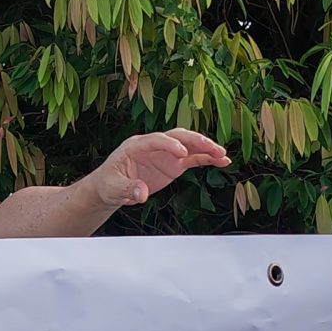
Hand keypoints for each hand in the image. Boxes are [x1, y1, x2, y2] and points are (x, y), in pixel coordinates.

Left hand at [88, 129, 230, 207]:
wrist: (111, 187)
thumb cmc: (109, 183)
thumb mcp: (114, 188)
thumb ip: (129, 189)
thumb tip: (142, 194)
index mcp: (136, 146)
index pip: (156, 140)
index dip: (169, 145)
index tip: (181, 153)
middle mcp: (154, 145)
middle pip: (177, 136)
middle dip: (194, 141)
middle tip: (210, 148)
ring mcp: (166, 153)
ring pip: (189, 145)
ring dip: (206, 148)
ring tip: (222, 155)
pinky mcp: (174, 164)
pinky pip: (194, 158)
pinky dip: (207, 159)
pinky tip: (222, 161)